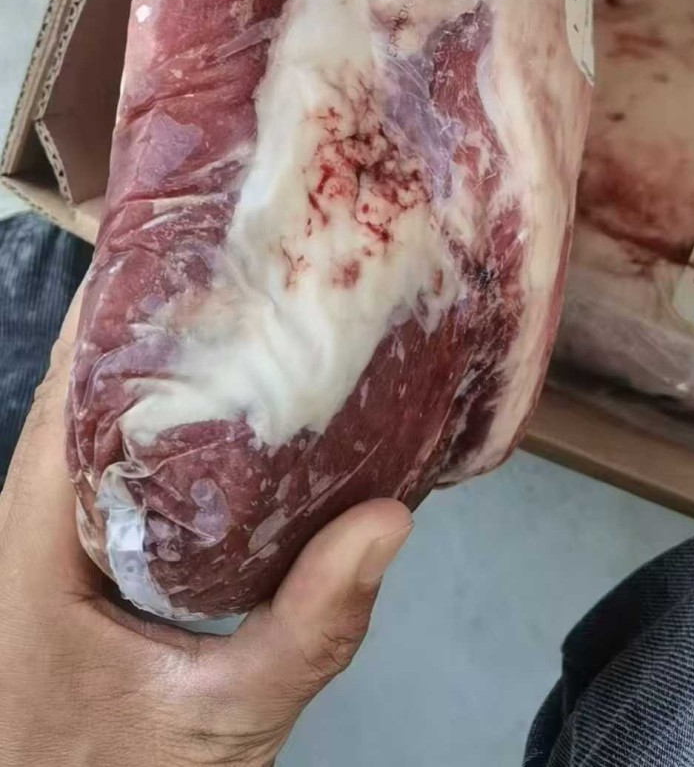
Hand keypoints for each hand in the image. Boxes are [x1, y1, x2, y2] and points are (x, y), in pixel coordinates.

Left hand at [0, 293, 411, 764]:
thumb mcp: (224, 723)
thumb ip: (307, 630)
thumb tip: (390, 520)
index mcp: (32, 539)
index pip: (67, 388)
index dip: (119, 307)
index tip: (195, 243)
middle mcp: (25, 519)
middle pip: (80, 385)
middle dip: (152, 315)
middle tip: (246, 256)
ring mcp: (43, 538)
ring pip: (90, 420)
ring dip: (154, 360)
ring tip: (245, 304)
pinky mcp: (71, 558)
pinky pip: (108, 462)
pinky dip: (159, 418)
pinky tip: (230, 404)